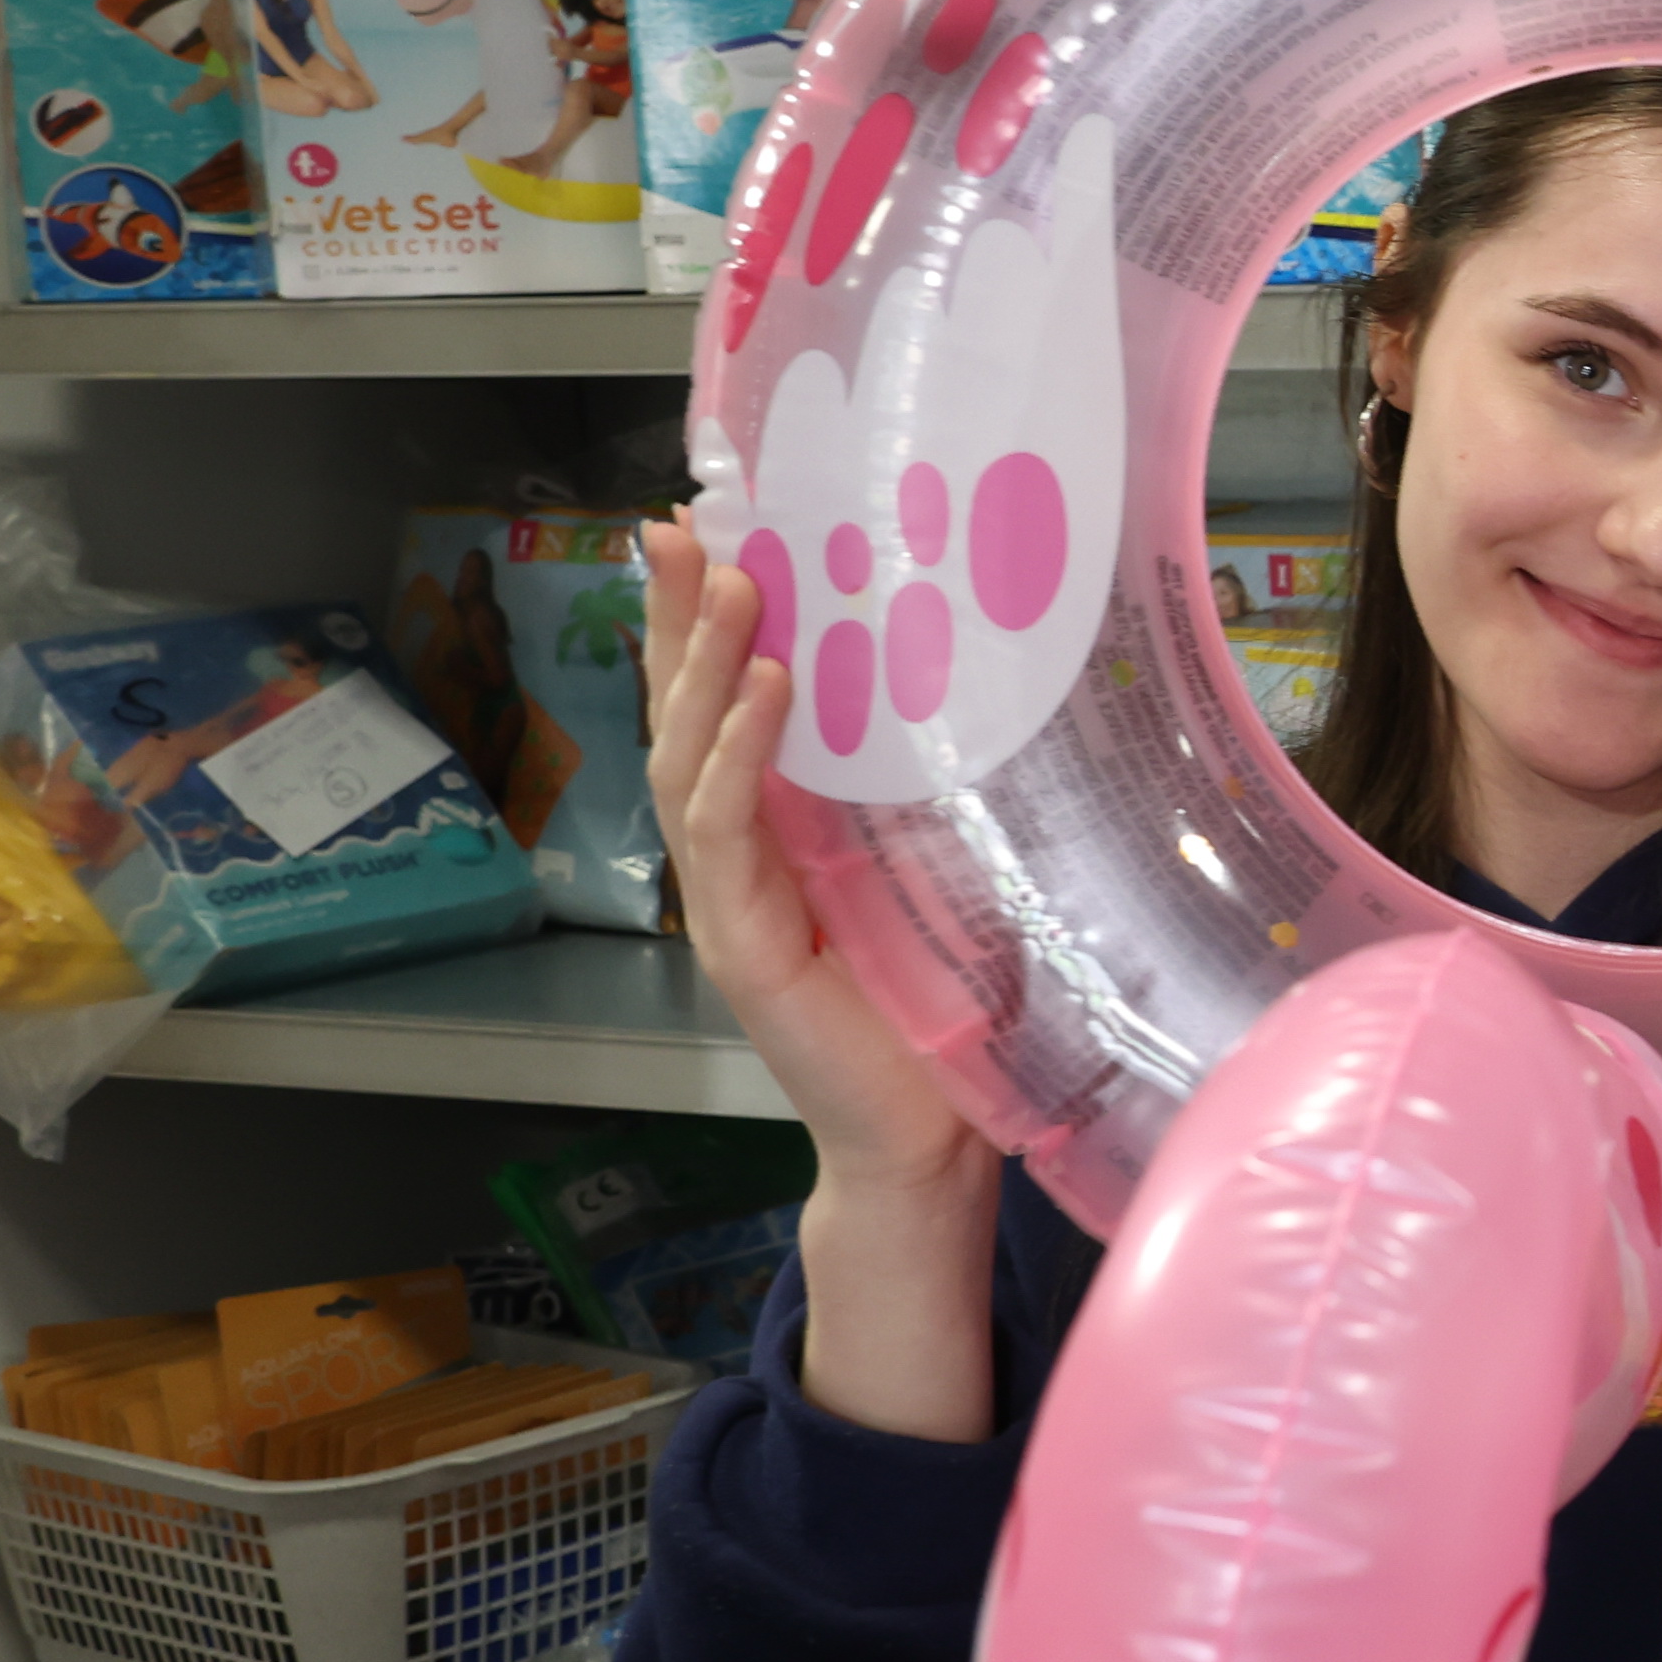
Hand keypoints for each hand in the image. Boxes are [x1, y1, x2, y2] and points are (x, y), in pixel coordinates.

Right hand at [651, 518, 989, 1200]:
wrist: (929, 1135)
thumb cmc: (939, 1007)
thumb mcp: (936, 869)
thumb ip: (927, 792)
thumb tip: (980, 678)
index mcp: (777, 832)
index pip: (723, 708)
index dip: (706, 623)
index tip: (705, 528)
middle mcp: (737, 856)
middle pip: (685, 715)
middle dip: (681, 618)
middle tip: (683, 525)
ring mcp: (729, 899)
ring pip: (690, 757)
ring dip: (706, 665)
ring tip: (734, 581)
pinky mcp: (744, 945)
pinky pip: (728, 831)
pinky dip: (738, 755)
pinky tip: (757, 691)